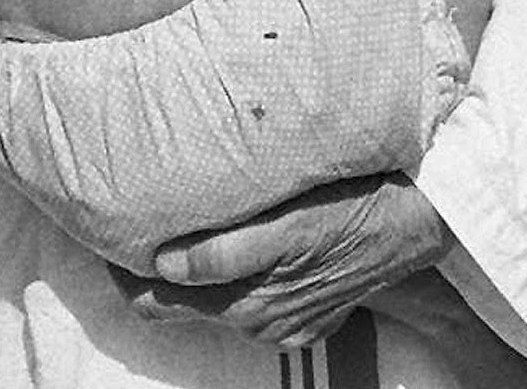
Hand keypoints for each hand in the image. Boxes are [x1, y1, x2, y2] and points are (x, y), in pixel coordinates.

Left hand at [112, 174, 450, 349]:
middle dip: (145, 271)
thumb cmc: (359, 203)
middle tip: (119, 220)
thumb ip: (228, 249)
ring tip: (165, 223)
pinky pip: (248, 301)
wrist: (425, 221)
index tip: (101, 230)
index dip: (123, 267)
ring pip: (210, 303)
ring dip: (185, 272)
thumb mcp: (294, 219)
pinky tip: (224, 244)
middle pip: (177, 305)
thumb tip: (164, 264)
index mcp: (252, 303)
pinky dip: (226, 277)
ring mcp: (284, 323)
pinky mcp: (306, 315)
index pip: (157, 299)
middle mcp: (262, 322)